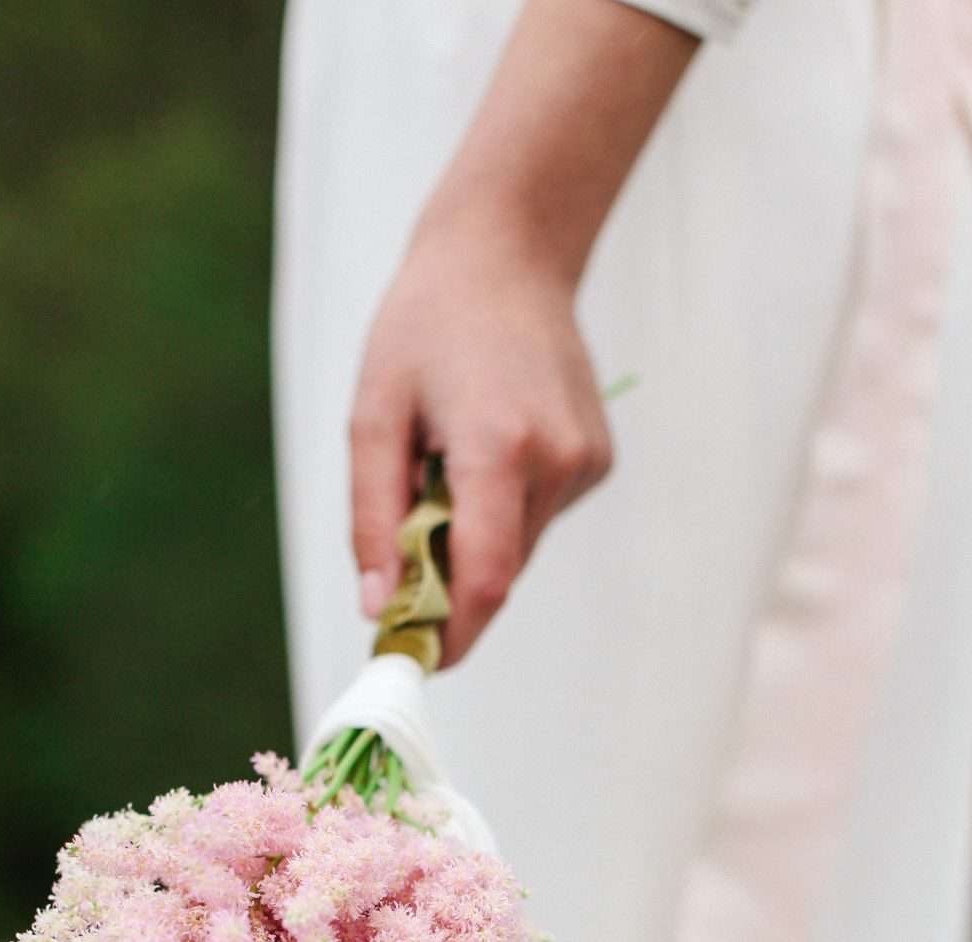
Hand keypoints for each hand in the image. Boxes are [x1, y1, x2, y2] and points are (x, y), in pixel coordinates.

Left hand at [350, 220, 612, 665]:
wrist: (508, 252)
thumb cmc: (426, 326)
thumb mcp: (373, 416)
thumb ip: (372, 519)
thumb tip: (379, 608)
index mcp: (499, 446)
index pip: (485, 579)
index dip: (449, 633)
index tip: (412, 658)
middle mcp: (558, 460)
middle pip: (497, 572)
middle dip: (447, 588)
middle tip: (399, 563)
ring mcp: (587, 462)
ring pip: (517, 550)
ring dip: (473, 541)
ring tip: (445, 465)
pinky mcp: (599, 461)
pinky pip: (537, 518)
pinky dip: (501, 511)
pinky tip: (486, 446)